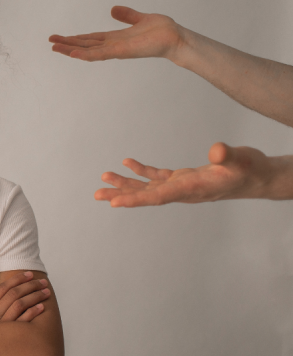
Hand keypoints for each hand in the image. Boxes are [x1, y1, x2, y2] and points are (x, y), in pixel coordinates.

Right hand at [0, 271, 50, 329]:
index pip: (3, 288)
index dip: (17, 279)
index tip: (28, 274)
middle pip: (14, 294)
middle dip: (30, 285)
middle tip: (42, 282)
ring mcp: (0, 325)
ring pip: (19, 304)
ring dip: (34, 296)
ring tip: (45, 292)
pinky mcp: (7, 336)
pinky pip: (22, 322)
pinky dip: (32, 312)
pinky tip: (41, 307)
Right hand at [49, 6, 184, 62]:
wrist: (176, 38)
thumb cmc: (162, 31)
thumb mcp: (140, 19)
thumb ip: (127, 15)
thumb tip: (113, 10)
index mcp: (115, 38)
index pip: (90, 39)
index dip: (75, 38)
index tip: (61, 37)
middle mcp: (113, 46)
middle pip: (85, 45)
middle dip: (67, 44)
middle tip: (51, 43)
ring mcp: (116, 50)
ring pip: (88, 51)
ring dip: (71, 50)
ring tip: (55, 48)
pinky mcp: (121, 51)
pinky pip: (100, 54)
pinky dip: (86, 54)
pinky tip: (73, 53)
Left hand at [95, 142, 272, 206]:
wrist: (259, 177)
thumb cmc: (251, 169)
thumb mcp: (241, 159)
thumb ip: (227, 155)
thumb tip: (216, 151)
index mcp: (191, 188)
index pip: (158, 197)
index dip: (136, 200)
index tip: (115, 204)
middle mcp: (182, 191)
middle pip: (146, 196)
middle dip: (121, 194)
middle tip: (97, 195)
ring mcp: (182, 185)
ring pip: (148, 187)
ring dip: (126, 183)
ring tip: (104, 178)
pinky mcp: (184, 178)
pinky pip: (157, 177)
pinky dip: (141, 171)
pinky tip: (127, 163)